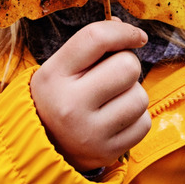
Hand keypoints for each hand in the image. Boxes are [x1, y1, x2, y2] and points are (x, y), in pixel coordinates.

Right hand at [30, 19, 151, 172]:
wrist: (40, 147)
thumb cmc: (57, 97)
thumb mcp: (59, 68)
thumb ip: (91, 46)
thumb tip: (128, 31)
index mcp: (54, 76)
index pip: (96, 38)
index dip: (124, 32)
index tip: (136, 37)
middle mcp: (70, 105)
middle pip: (128, 66)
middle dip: (127, 66)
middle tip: (112, 77)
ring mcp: (89, 132)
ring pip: (140, 96)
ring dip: (132, 94)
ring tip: (110, 102)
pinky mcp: (107, 152)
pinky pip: (144, 123)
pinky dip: (136, 119)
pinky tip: (115, 121)